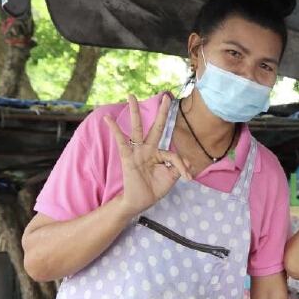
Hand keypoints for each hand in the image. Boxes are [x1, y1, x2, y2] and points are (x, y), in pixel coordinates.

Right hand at [104, 94, 192, 214]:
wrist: (139, 202)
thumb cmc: (153, 189)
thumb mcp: (170, 178)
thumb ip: (178, 167)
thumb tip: (189, 161)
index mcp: (159, 154)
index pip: (173, 153)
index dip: (182, 165)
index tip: (189, 178)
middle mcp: (148, 149)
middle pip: (155, 127)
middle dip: (161, 112)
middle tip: (165, 96)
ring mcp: (137, 151)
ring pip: (137, 128)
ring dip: (134, 112)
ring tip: (131, 96)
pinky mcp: (127, 157)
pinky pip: (121, 142)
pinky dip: (115, 130)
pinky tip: (109, 119)